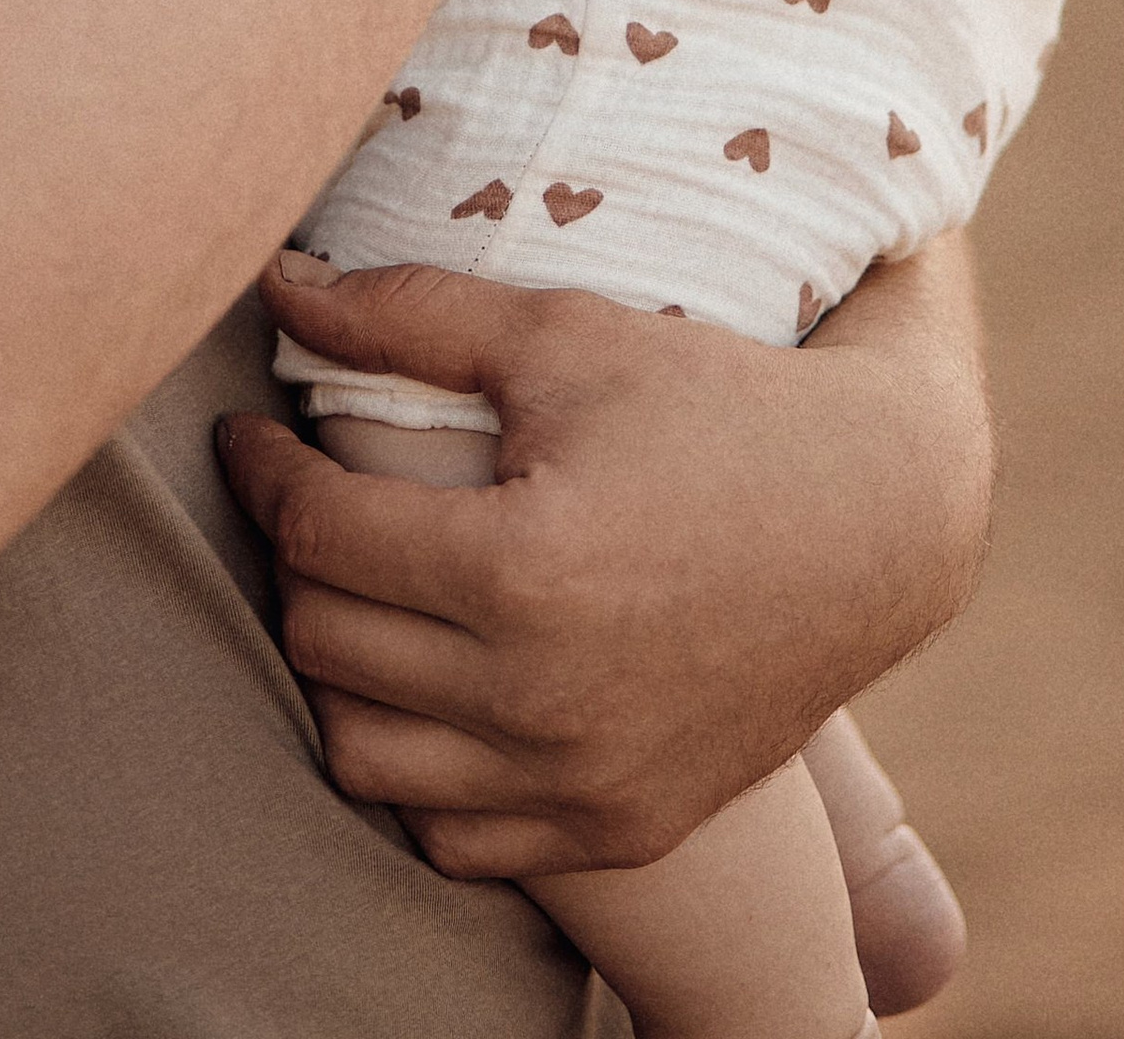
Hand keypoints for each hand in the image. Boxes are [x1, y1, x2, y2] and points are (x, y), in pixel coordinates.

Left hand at [221, 240, 991, 878]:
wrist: (876, 523)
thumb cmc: (713, 404)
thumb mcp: (563, 334)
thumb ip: (405, 314)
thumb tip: (275, 287)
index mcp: (519, 567)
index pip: (316, 530)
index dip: (260, 468)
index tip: (247, 430)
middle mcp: (541, 696)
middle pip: (324, 642)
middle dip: (295, 559)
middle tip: (307, 499)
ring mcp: (581, 778)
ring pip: (365, 758)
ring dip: (338, 673)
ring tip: (355, 591)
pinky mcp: (617, 825)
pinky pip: (452, 836)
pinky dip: (416, 772)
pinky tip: (426, 689)